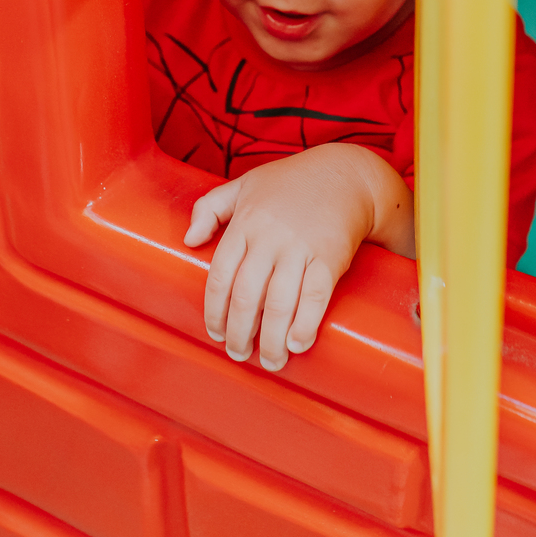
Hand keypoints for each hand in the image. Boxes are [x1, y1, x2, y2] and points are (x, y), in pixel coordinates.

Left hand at [184, 143, 413, 370]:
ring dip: (271, 340)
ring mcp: (300, 248)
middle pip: (246, 296)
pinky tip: (297, 343)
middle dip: (240, 333)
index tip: (215, 332)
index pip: (220, 275)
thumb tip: (189, 239)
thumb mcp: (244, 184)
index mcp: (245, 222)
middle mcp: (269, 237)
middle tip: (238, 353)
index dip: (215, 310)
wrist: (346, 175)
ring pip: (279, 304)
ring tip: (270, 361)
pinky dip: (305, 324)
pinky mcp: (330, 257)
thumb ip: (210, 207)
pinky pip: (315, 297)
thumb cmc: (291, 182)